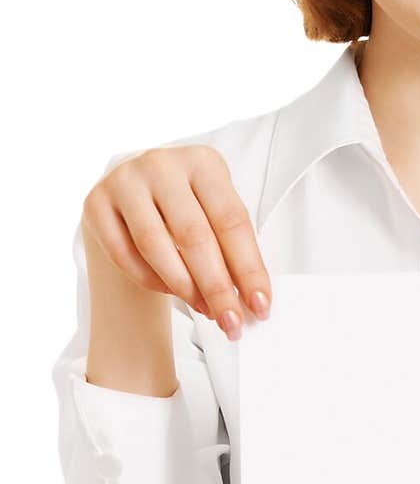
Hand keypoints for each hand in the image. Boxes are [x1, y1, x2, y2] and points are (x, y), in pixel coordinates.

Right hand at [81, 145, 272, 340]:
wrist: (136, 189)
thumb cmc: (186, 205)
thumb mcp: (214, 211)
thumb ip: (231, 249)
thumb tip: (249, 299)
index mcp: (203, 161)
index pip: (231, 220)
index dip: (248, 267)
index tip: (260, 304)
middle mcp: (162, 164)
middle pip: (194, 235)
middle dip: (217, 286)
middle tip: (231, 321)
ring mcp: (124, 181)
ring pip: (155, 246)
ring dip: (184, 288)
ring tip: (205, 310)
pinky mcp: (95, 203)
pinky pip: (123, 254)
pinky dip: (151, 280)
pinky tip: (171, 292)